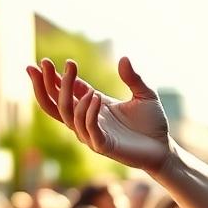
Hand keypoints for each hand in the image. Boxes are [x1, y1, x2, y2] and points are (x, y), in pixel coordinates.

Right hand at [27, 57, 170, 173]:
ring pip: (68, 115)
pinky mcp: (103, 145)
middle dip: (46, 84)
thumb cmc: (152, 123)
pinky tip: (95, 96)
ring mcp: (93, 134)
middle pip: (56, 104)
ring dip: (67, 94)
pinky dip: (88, 112)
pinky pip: (88, 128)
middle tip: (44, 64)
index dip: (53, 78)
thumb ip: (133, 78)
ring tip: (72, 75)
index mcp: (93, 107)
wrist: (163, 148)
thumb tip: (124, 58)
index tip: (46, 61)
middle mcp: (88, 120)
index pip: (66, 92)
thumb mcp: (145, 95)